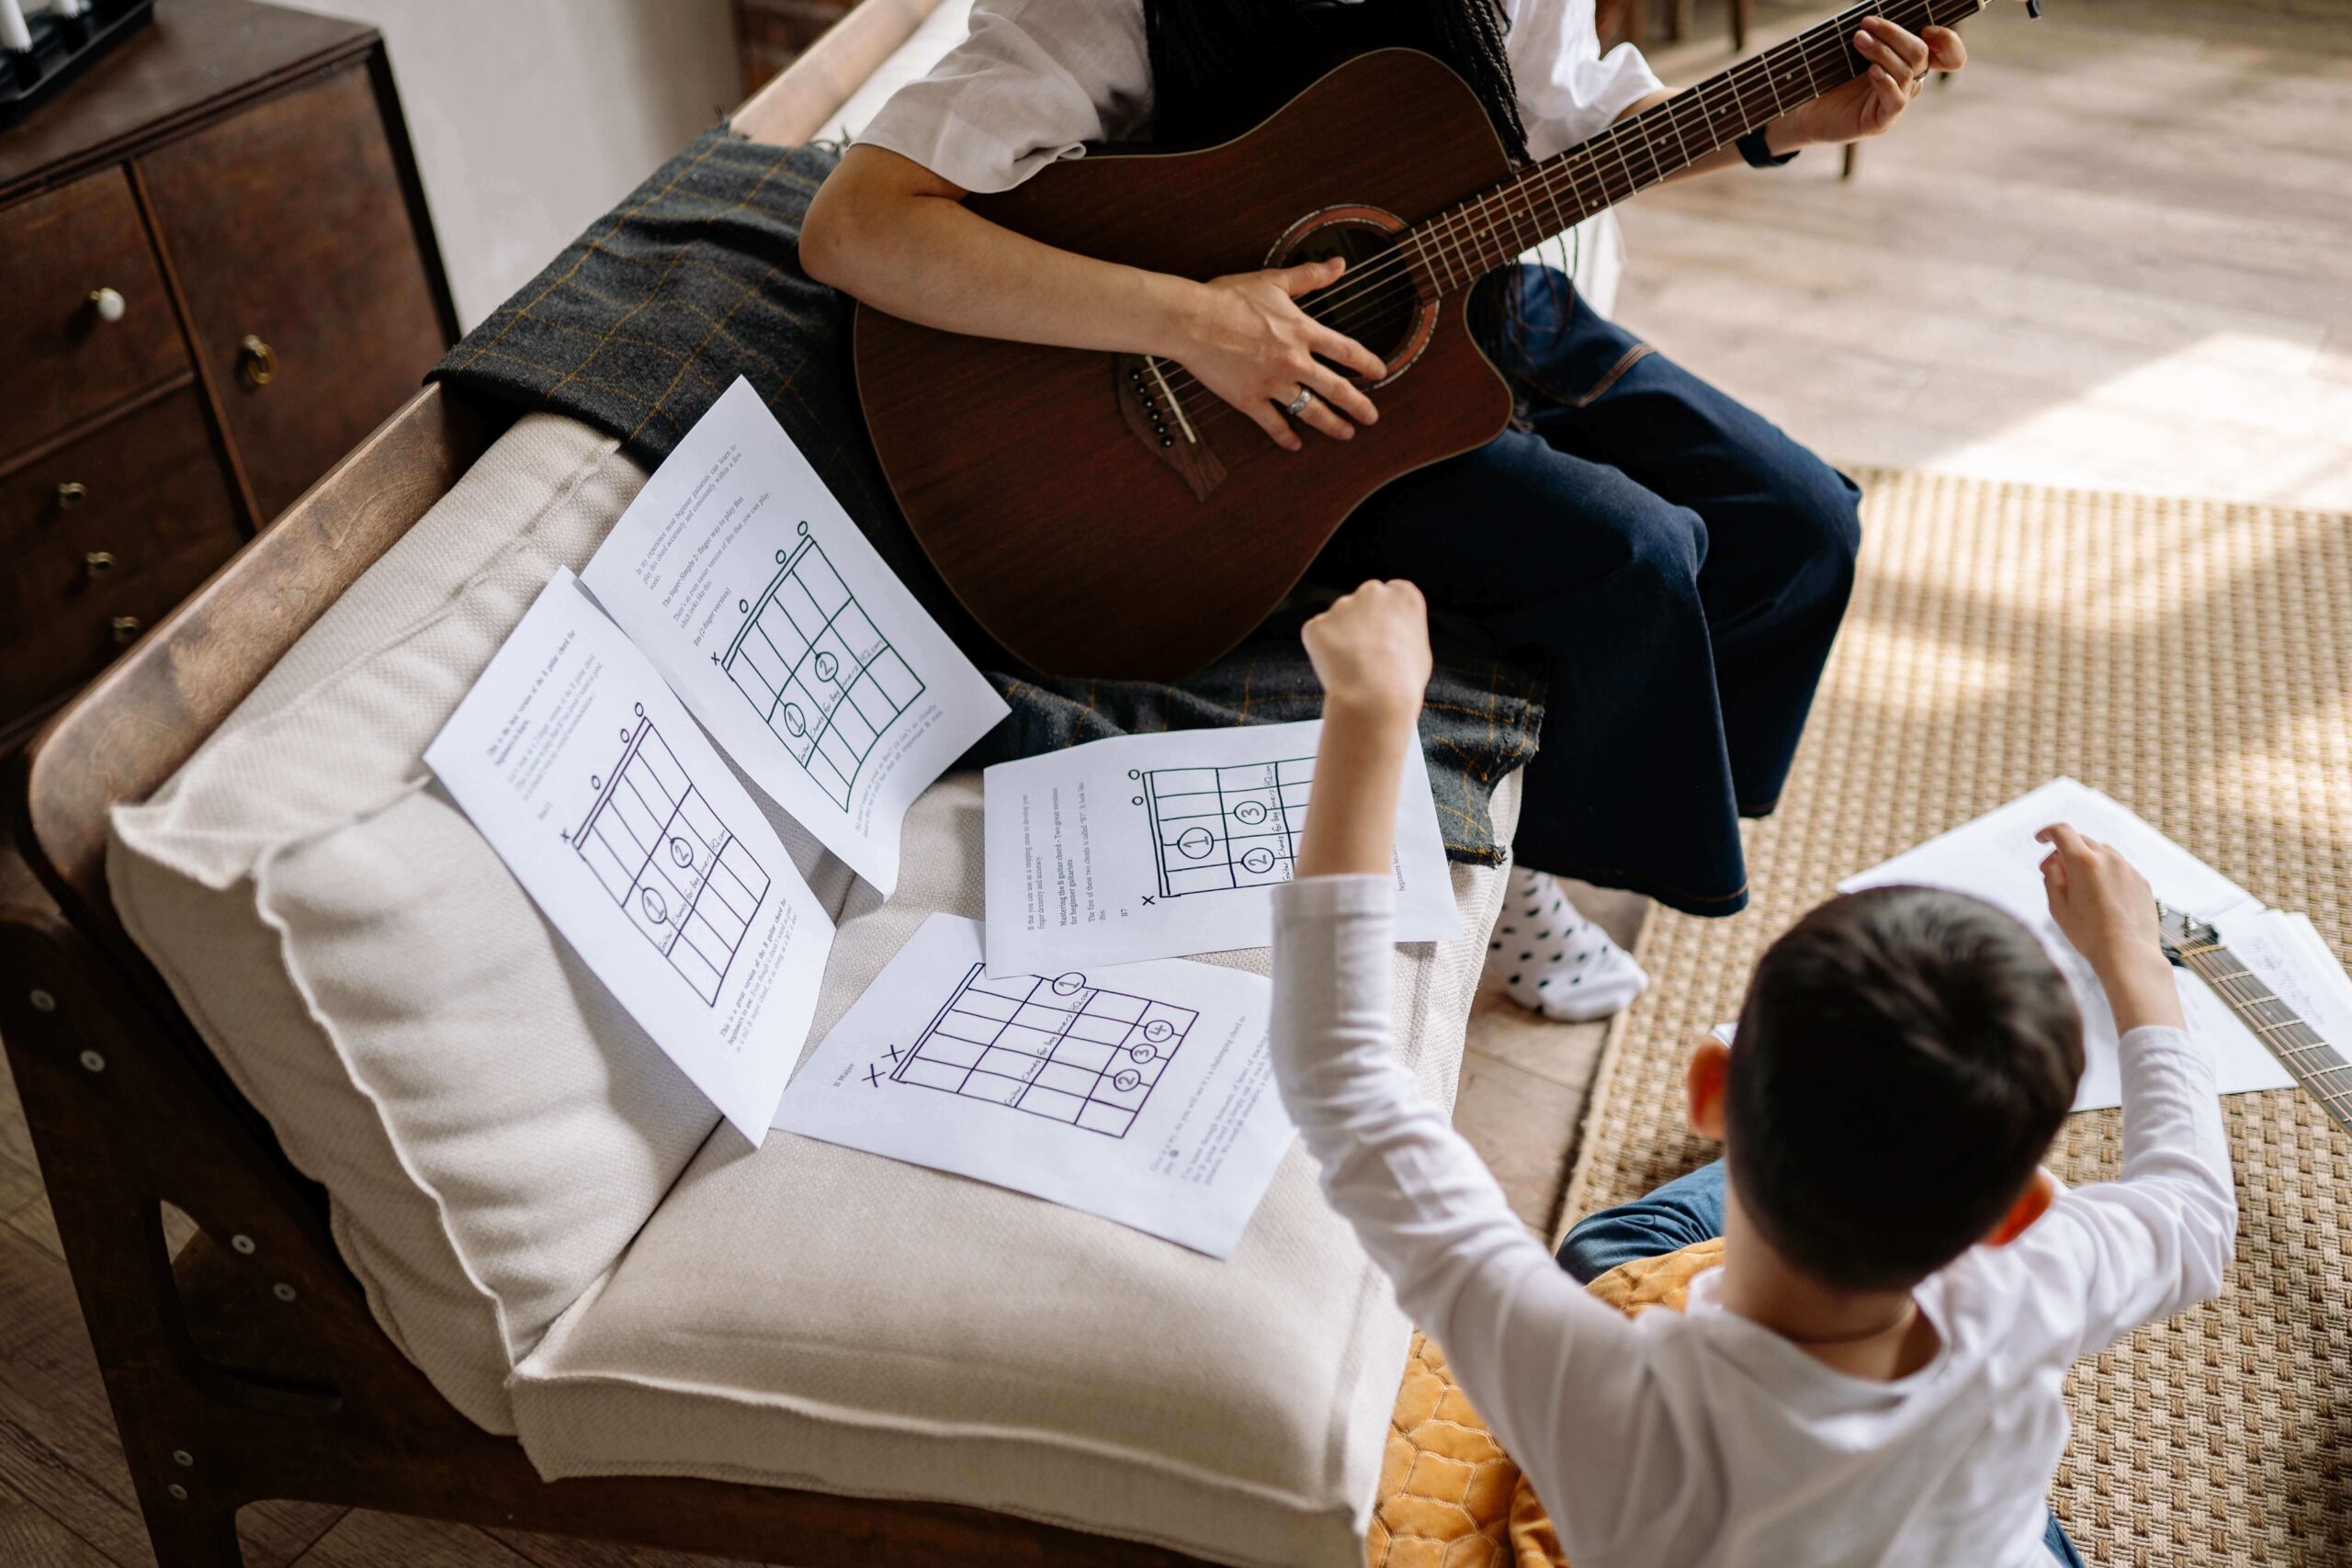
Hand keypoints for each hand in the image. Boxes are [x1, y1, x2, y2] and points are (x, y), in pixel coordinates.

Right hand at [1177, 259, 1386, 450]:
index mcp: (1302, 332)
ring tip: (1346, 433)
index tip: (1380, 372)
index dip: (1368, 363)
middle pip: (1337, 388)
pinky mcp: (1250, 399)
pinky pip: (1273, 424)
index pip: (1346, 350)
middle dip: (1358, 404)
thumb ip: (1309, 276)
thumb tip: (1338, 264)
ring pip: (1311, 410)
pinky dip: (1285, 437)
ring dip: (1332, 425)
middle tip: (1371, 416)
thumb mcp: (1274, 281)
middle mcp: (1294, 361)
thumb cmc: (1228, 298)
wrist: (1193, 320)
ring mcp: (1273, 383)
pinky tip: (1295, 445)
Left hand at [1302, 580, 1430, 731]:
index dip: (1386, 618)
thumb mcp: (1419, 649)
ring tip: (1353, 667)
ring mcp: (1342, 605)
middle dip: (1362, 622)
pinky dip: (1322, 650)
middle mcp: (1372, 592)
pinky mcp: (1317, 623)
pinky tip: (1336, 669)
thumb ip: (1403, 632)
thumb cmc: (1403, 680)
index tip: (1384, 635)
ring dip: (1341, 637)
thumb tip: (1392, 635)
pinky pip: (1317, 634)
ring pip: (1338, 619)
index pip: (1391, 594)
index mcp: (1403, 594)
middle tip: (1366, 652)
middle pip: (1363, 601)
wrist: (1375, 698)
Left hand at [1776, 16, 1965, 146]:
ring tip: (1858, 39)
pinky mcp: (1882, 121)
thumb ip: (1877, 35)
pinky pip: (1896, 101)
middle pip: (1920, 54)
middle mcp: (1909, 82)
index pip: (1948, 55)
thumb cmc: (1833, 75)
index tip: (1928, 29)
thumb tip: (1881, 17)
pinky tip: (1872, 71)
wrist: (1809, 110)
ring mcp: (1897, 102)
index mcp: (1909, 63)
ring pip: (1906, 72)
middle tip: (1866, 23)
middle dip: (1894, 34)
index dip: (1948, 42)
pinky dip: (1886, 82)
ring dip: (1882, 51)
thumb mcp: (1856, 50)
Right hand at [2036, 823, 2184, 1031]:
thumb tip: (2056, 863)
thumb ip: (2052, 877)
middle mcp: (2109, 859)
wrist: (2128, 954)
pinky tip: (2101, 898)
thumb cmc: (2089, 934)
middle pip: (2082, 841)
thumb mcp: (2057, 907)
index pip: (2062, 832)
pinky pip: (2119, 869)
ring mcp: (2128, 869)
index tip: (2041, 839)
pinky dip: (2106, 874)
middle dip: (2064, 851)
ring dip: (2087, 862)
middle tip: (2053, 871)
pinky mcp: (2142, 882)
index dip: (2047, 832)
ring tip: (2079, 886)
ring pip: (2103, 854)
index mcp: (2084, 862)